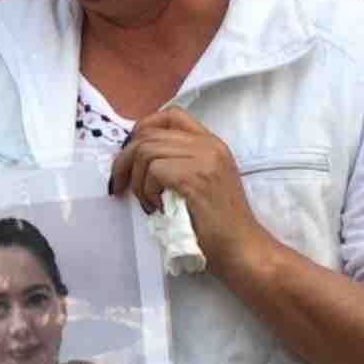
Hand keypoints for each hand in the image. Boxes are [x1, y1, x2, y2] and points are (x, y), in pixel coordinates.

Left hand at [108, 107, 272, 275]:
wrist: (242, 248)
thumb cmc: (217, 224)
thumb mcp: (201, 181)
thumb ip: (178, 162)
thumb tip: (134, 155)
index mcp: (211, 143)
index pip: (171, 115)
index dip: (143, 128)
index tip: (131, 153)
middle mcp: (209, 145)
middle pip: (148, 134)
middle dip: (125, 160)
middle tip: (121, 185)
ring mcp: (204, 159)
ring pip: (146, 152)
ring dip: (137, 180)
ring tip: (148, 202)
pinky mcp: (196, 177)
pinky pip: (154, 171)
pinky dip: (147, 191)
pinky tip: (158, 208)